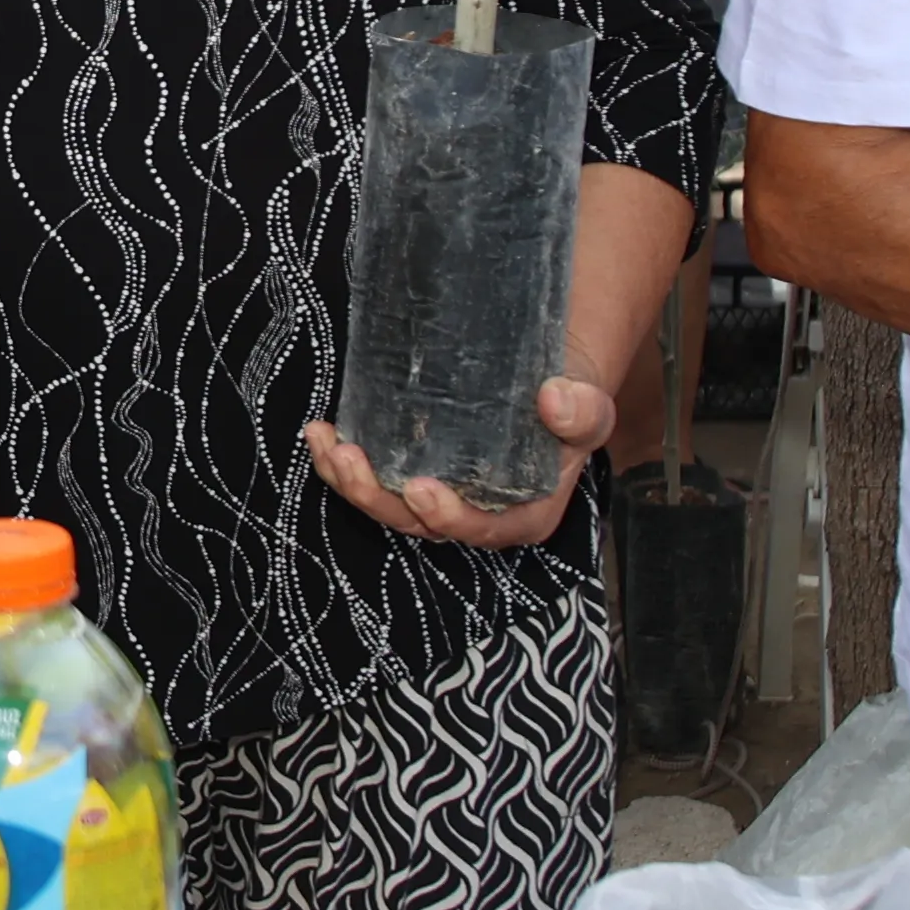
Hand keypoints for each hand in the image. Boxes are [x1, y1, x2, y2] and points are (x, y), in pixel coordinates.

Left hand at [302, 378, 606, 547]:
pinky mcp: (411, 469)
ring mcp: (438, 495)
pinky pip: (372, 475)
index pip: (479, 530)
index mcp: (520, 516)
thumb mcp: (590, 406)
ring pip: (385, 503)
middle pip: (417, 522)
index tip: (419, 489)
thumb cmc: (571, 402)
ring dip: (349, 481)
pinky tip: (319, 432)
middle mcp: (473, 514)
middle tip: (349, 459)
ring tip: (325, 443)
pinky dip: (340, 460)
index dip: (446, 518)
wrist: (549, 379)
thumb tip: (554, 400)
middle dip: (376, 497)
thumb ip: (583, 411)